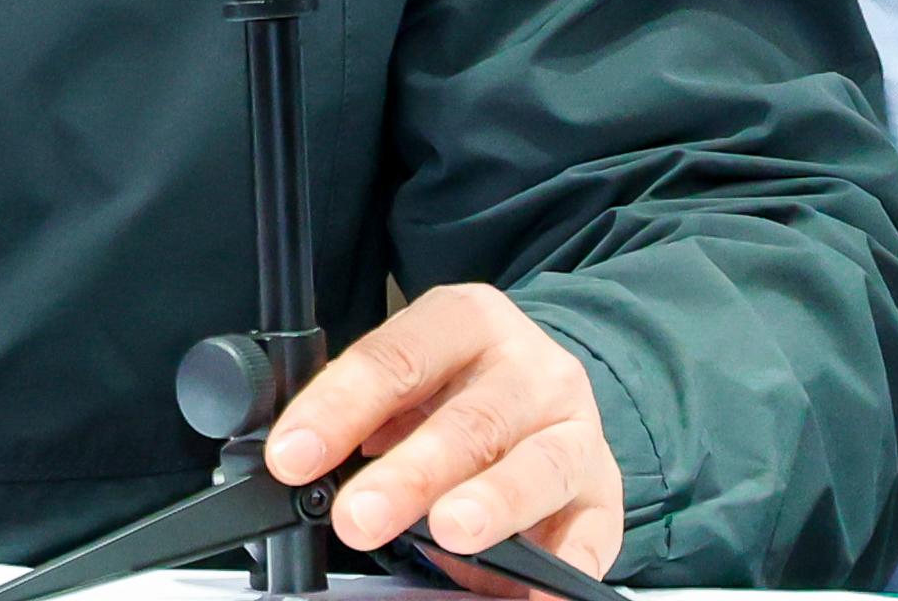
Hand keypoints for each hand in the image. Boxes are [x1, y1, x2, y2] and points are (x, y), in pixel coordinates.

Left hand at [259, 283, 621, 598]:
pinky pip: (593, 530)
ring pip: (538, 465)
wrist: (541, 389)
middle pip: (469, 419)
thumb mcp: (409, 378)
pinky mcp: (604, 490)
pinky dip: (566, 563)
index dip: (340, 408)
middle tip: (358, 516)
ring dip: (492, 503)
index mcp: (466, 322)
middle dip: (409, 474)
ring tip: (450, 535)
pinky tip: (536, 588)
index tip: (294, 457)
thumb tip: (299, 461)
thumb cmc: (457, 388)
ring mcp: (574, 427)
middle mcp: (530, 368)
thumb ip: (364, 413)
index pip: (396, 359)